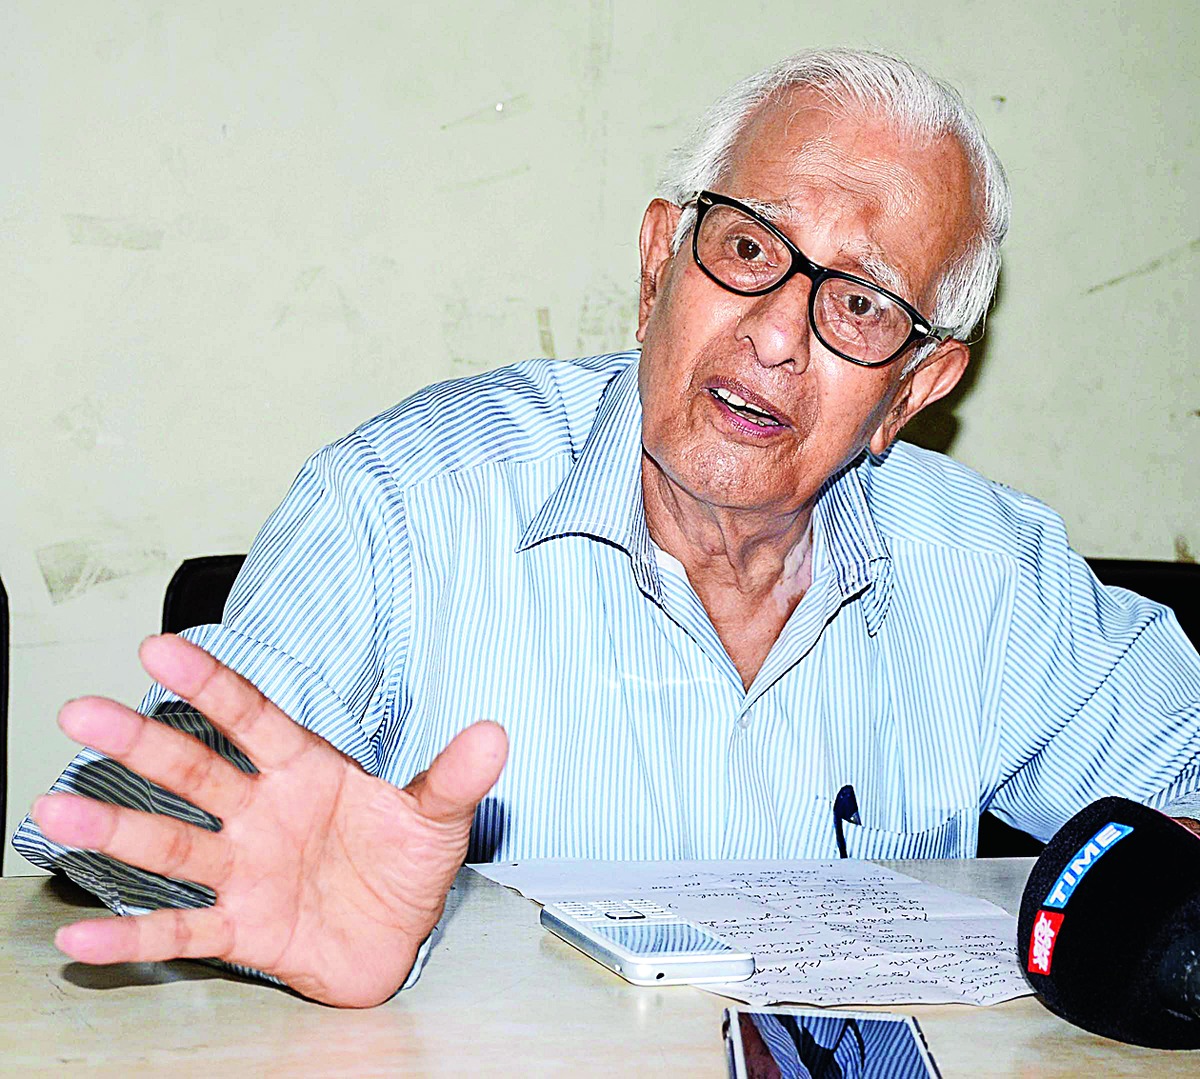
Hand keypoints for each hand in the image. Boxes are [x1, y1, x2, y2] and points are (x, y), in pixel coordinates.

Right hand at [31, 634, 507, 1006]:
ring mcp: (248, 872)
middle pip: (196, 773)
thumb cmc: (405, 865)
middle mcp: (264, 815)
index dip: (212, 686)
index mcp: (306, 772)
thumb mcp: (438, 818)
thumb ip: (454, 777)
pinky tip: (79, 941)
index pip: (253, 719)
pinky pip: (183, 932)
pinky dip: (134, 939)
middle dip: (141, 743)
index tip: (163, 648)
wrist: (397, 938)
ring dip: (118, 831)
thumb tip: (495, 732)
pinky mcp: (244, 930)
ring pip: (175, 847)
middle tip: (82, 710)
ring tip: (57, 810)